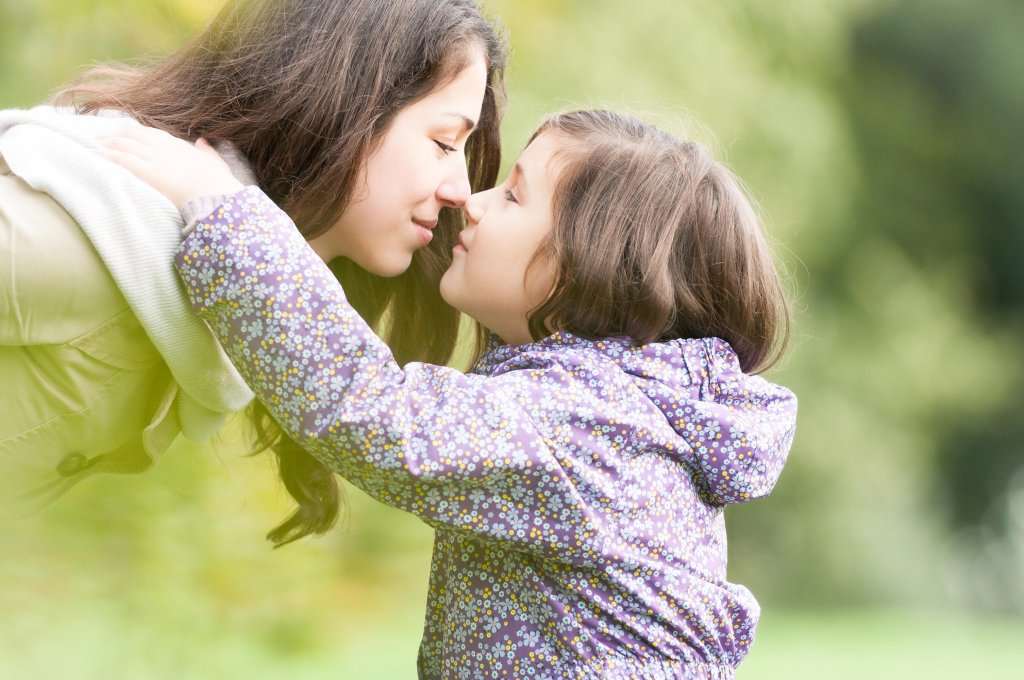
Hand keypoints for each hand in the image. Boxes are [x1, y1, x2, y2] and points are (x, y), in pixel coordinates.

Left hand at [96, 126, 243, 208]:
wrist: (214, 197)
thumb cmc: (218, 184)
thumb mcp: (217, 164)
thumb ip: (208, 151)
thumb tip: (203, 141)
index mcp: (179, 145)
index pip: (151, 134)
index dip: (135, 134)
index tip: (124, 136)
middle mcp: (163, 147)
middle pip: (132, 134)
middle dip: (114, 136)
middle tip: (100, 140)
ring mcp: (153, 157)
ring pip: (122, 143)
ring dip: (105, 145)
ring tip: (92, 148)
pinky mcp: (144, 170)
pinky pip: (117, 158)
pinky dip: (103, 155)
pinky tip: (93, 156)